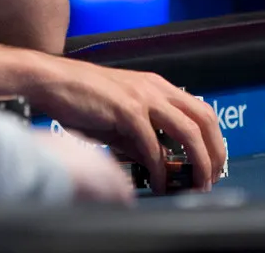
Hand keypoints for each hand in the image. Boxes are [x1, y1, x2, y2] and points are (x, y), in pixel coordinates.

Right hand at [29, 57, 225, 194]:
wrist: (50, 81)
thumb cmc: (78, 97)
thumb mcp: (117, 118)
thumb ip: (140, 138)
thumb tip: (158, 163)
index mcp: (155, 86)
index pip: (200, 110)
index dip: (213, 139)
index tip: (212, 163)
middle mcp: (154, 88)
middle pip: (204, 119)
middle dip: (214, 152)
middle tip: (211, 177)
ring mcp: (142, 97)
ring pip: (188, 131)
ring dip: (198, 161)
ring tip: (195, 183)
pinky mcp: (127, 111)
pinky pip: (153, 146)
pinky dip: (159, 168)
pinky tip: (156, 183)